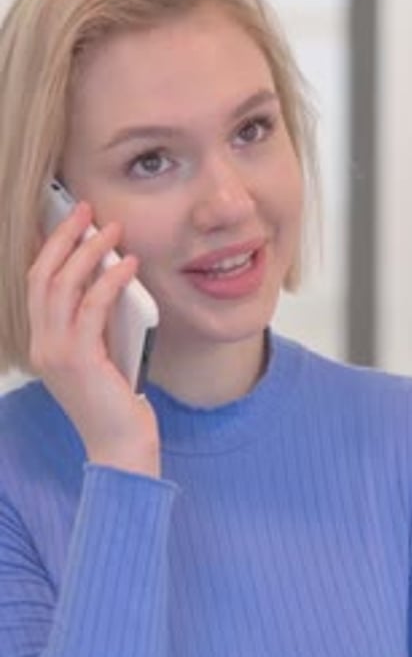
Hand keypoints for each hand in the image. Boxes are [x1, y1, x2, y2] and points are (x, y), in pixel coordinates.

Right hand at [28, 201, 159, 476]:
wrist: (120, 447)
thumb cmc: (116, 403)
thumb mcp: (101, 354)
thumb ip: (96, 322)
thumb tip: (110, 275)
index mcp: (43, 342)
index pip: (38, 283)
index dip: (51, 247)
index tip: (70, 220)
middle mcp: (42, 344)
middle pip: (42, 275)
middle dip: (63, 236)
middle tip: (86, 209)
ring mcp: (56, 352)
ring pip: (62, 285)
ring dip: (87, 251)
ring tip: (111, 229)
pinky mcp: (80, 359)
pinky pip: (92, 307)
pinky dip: (109, 280)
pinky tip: (128, 264)